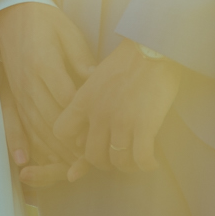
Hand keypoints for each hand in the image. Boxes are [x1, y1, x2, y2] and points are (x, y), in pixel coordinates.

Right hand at [0, 1, 95, 182]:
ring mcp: (17, 88)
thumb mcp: (69, 35)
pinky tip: (24, 159)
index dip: (81, 121)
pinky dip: (19, 141)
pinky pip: (14, 121)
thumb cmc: (47, 22)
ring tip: (67, 167)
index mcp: (44, 63)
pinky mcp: (11, 93)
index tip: (97, 135)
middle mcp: (28, 80)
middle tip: (87, 161)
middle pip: (49, 118)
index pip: (65, 99)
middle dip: (68, 143)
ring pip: (33, 124)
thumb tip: (97, 83)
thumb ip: (81, 61)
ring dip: (49, 147)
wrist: (13, 13)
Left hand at [52, 41, 181, 176]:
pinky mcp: (145, 125)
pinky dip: (146, 165)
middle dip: (103, 162)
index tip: (85, 143)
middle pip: (91, 155)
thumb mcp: (96, 79)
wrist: (153, 49)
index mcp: (83, 100)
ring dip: (126, 166)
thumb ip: (87, 103)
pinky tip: (151, 163)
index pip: (61, 132)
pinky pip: (141, 159)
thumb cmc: (127, 62)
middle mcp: (99, 113)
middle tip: (114, 158)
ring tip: (134, 161)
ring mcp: (121, 121)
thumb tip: (80, 133)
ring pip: (117, 161)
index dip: (71, 143)